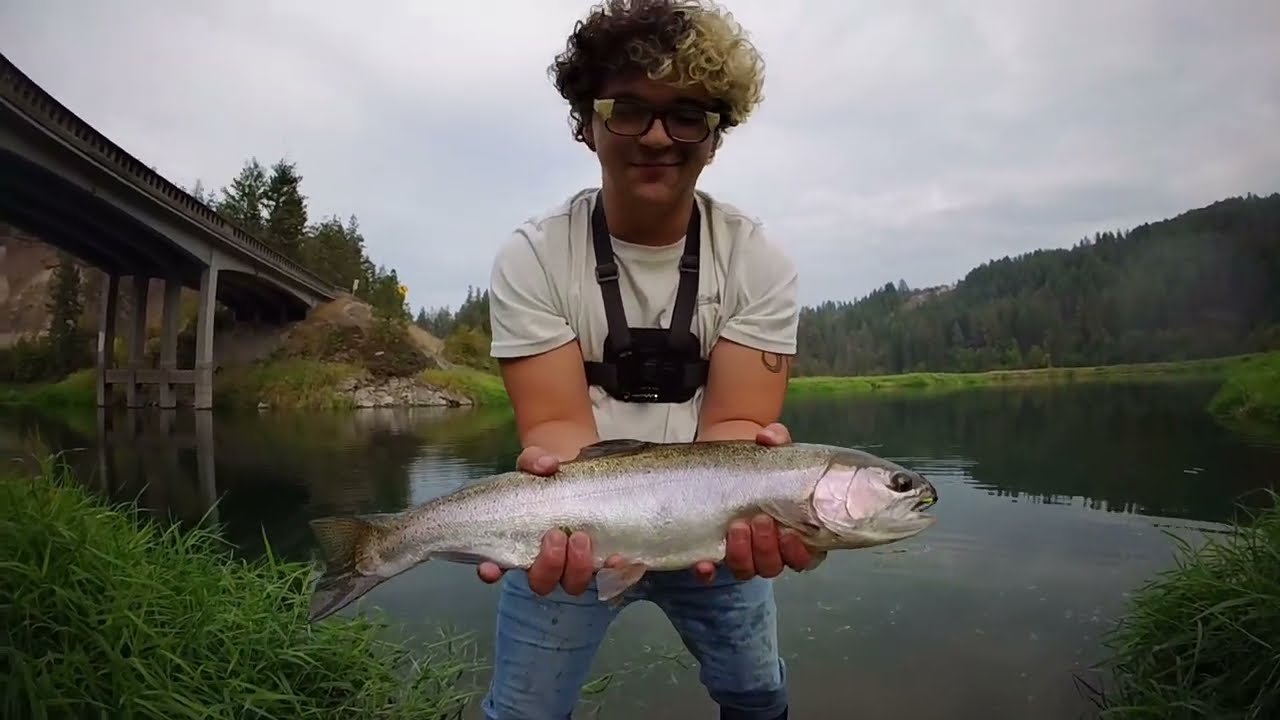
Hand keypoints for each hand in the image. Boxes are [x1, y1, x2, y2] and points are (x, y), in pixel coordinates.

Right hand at [477, 445, 607, 594]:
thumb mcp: (536, 461)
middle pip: (541, 582)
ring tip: (581, 537)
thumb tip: (547, 465)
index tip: (490, 568)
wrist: (583, 475)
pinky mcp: (600, 560)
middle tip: (555, 535)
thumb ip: (535, 460)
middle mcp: (543, 561)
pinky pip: (606, 575)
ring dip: (577, 567)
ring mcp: (572, 564)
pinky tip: (617, 557)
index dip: (491, 572)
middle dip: (548, 564)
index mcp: (517, 543)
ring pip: (572, 584)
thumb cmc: (550, 475)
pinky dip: (611, 570)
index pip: (496, 567)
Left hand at [691, 422, 816, 582]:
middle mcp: (769, 548)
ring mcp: (742, 553)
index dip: (799, 553)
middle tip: (759, 520)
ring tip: (736, 527)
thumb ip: (775, 439)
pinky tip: (704, 564)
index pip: (805, 557)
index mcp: (793, 531)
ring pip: (746, 570)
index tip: (790, 533)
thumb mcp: (770, 447)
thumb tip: (768, 437)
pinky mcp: (714, 551)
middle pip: (773, 565)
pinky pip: (711, 574)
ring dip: (742, 554)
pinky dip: (708, 573)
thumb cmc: (758, 461)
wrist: (725, 462)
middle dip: (766, 547)